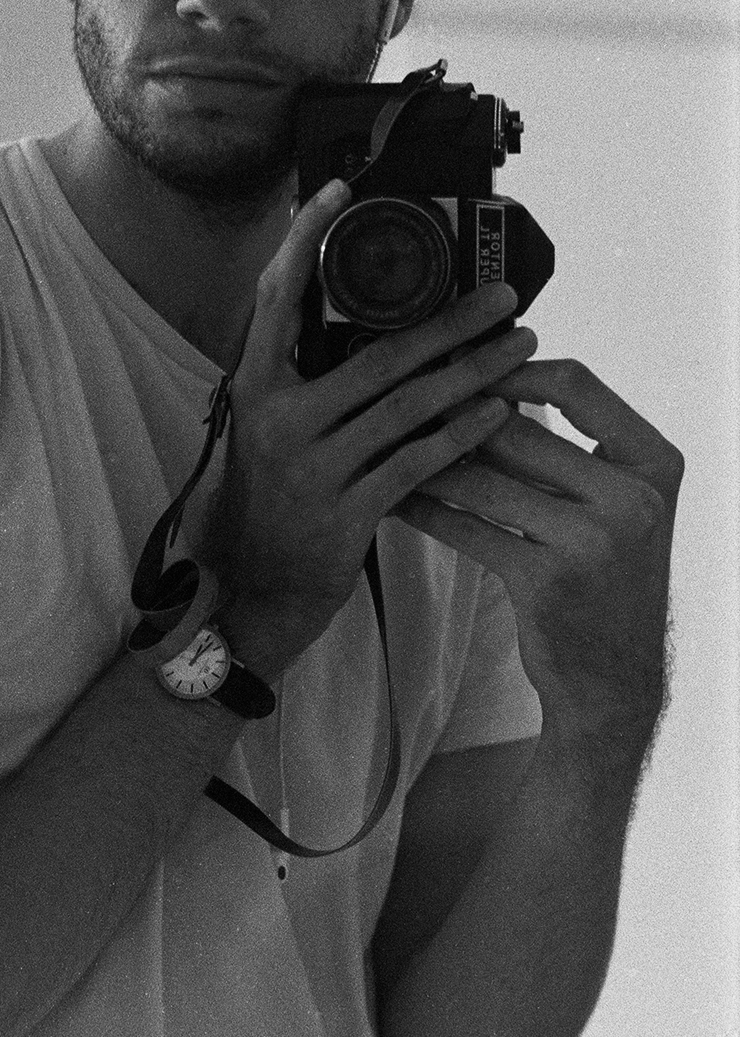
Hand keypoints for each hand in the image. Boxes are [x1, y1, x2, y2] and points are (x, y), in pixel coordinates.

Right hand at [209, 180, 537, 677]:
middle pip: (377, 354)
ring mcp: (313, 468)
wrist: (250, 591)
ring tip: (521, 345)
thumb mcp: (261, 429)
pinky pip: (418, 463)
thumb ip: (298, 379)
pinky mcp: (347, 514)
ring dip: (475, 371)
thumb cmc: (264, 499)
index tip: (342, 191)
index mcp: (253, 387)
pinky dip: (463, 434)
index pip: (276, 296)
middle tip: (504, 295)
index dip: (306, 239)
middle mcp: (279, 420)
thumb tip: (359, 320)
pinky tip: (502, 413)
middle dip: (451, 321)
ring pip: (409, 405)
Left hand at [393, 360, 683, 776]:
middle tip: (397, 394)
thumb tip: (484, 378)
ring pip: (484, 479)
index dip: (511, 366)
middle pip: (518, 430)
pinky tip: (395, 497)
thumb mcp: (615, 503)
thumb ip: (568, 448)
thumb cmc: (605, 576)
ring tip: (383, 439)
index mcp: (654, 462)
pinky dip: (426, 509)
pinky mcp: (546, 583)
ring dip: (428, 460)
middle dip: (451, 413)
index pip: (576, 384)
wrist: (615, 679)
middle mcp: (633, 499)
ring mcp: (592, 543)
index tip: (461, 358)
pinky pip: (467, 528)